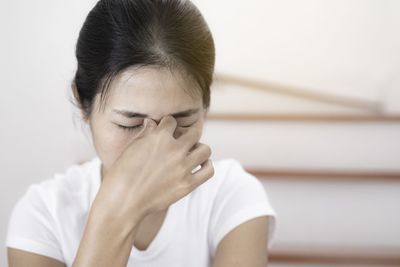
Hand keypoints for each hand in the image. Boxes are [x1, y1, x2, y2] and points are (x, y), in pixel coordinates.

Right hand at [93, 115, 213, 223]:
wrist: (123, 201)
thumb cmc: (122, 174)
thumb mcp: (131, 148)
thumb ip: (146, 134)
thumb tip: (152, 122)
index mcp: (159, 137)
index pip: (172, 121)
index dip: (167, 125)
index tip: (165, 131)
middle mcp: (174, 150)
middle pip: (193, 133)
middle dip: (187, 134)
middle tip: (181, 141)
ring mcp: (183, 168)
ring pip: (205, 149)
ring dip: (199, 149)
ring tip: (192, 153)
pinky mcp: (188, 184)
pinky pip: (208, 170)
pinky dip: (207, 166)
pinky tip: (200, 165)